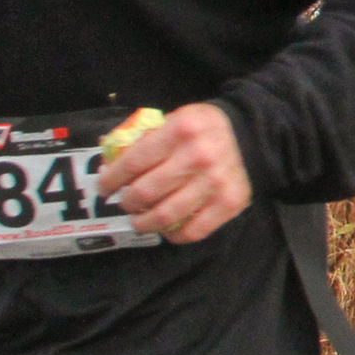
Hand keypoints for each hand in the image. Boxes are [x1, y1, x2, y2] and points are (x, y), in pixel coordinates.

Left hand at [103, 102, 254, 245]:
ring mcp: (215, 182)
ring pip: (165, 216)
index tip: (104, 187)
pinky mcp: (229, 203)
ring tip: (139, 220)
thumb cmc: (202, 128)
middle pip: (145, 192)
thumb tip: (109, 162)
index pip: (133, 162)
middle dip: (127, 202)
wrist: (250, 134)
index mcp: (180, 130)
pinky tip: (167, 229)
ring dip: (144, 223)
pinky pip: (193, 231)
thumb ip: (143, 138)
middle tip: (126, 203)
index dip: (112, 179)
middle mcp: (198, 156)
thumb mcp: (174, 118)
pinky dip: (174, 236)